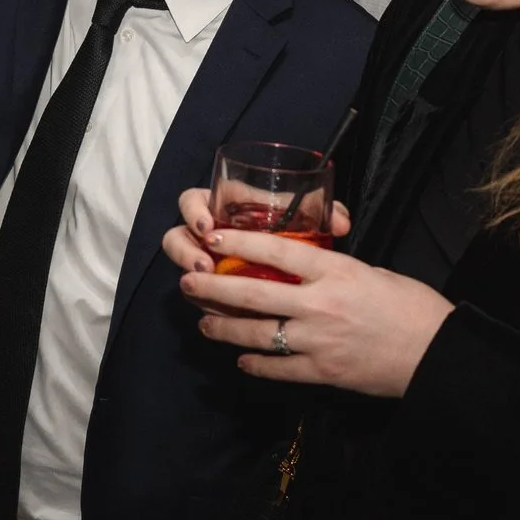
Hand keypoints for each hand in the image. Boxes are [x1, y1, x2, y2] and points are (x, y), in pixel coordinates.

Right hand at [162, 186, 352, 292]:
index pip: (195, 200)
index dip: (194, 212)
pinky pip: (202, 298)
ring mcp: (209, 261)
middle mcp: (210, 232)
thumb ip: (326, 214)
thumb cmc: (303, 227)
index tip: (209, 229)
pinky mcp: (215, 289)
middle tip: (203, 268)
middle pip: (178, 237)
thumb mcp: (310, 216)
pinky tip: (218, 319)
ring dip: (193, 282)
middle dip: (186, 253)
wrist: (311, 264)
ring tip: (205, 296)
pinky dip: (210, 308)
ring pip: (186, 271)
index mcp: (227, 205)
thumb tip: (340, 224)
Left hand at [177, 227, 454, 396]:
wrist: (437, 353)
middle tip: (187, 283)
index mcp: (335, 271)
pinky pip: (278, 369)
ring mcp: (318, 342)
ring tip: (204, 324)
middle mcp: (320, 305)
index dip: (238, 242)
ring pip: (257, 334)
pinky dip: (256, 365)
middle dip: (213, 288)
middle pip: (253, 293)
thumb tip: (304, 268)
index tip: (211, 236)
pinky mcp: (324, 373)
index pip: (275, 250)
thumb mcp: (371, 272)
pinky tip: (241, 360)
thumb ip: (333, 271)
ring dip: (224, 329)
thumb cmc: (412, 305)